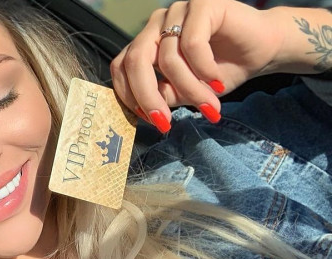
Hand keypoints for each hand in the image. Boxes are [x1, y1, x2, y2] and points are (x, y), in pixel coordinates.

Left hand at [111, 0, 281, 132]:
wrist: (261, 51)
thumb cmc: (219, 73)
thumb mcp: (183, 93)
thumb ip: (161, 96)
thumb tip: (145, 110)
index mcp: (146, 43)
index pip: (121, 68)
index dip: (129, 96)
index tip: (149, 119)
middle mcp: (156, 25)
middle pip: (135, 62)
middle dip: (148, 97)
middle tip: (165, 122)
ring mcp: (178, 11)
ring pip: (168, 58)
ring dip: (189, 90)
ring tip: (208, 106)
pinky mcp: (202, 4)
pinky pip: (192, 44)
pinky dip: (203, 69)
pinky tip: (216, 81)